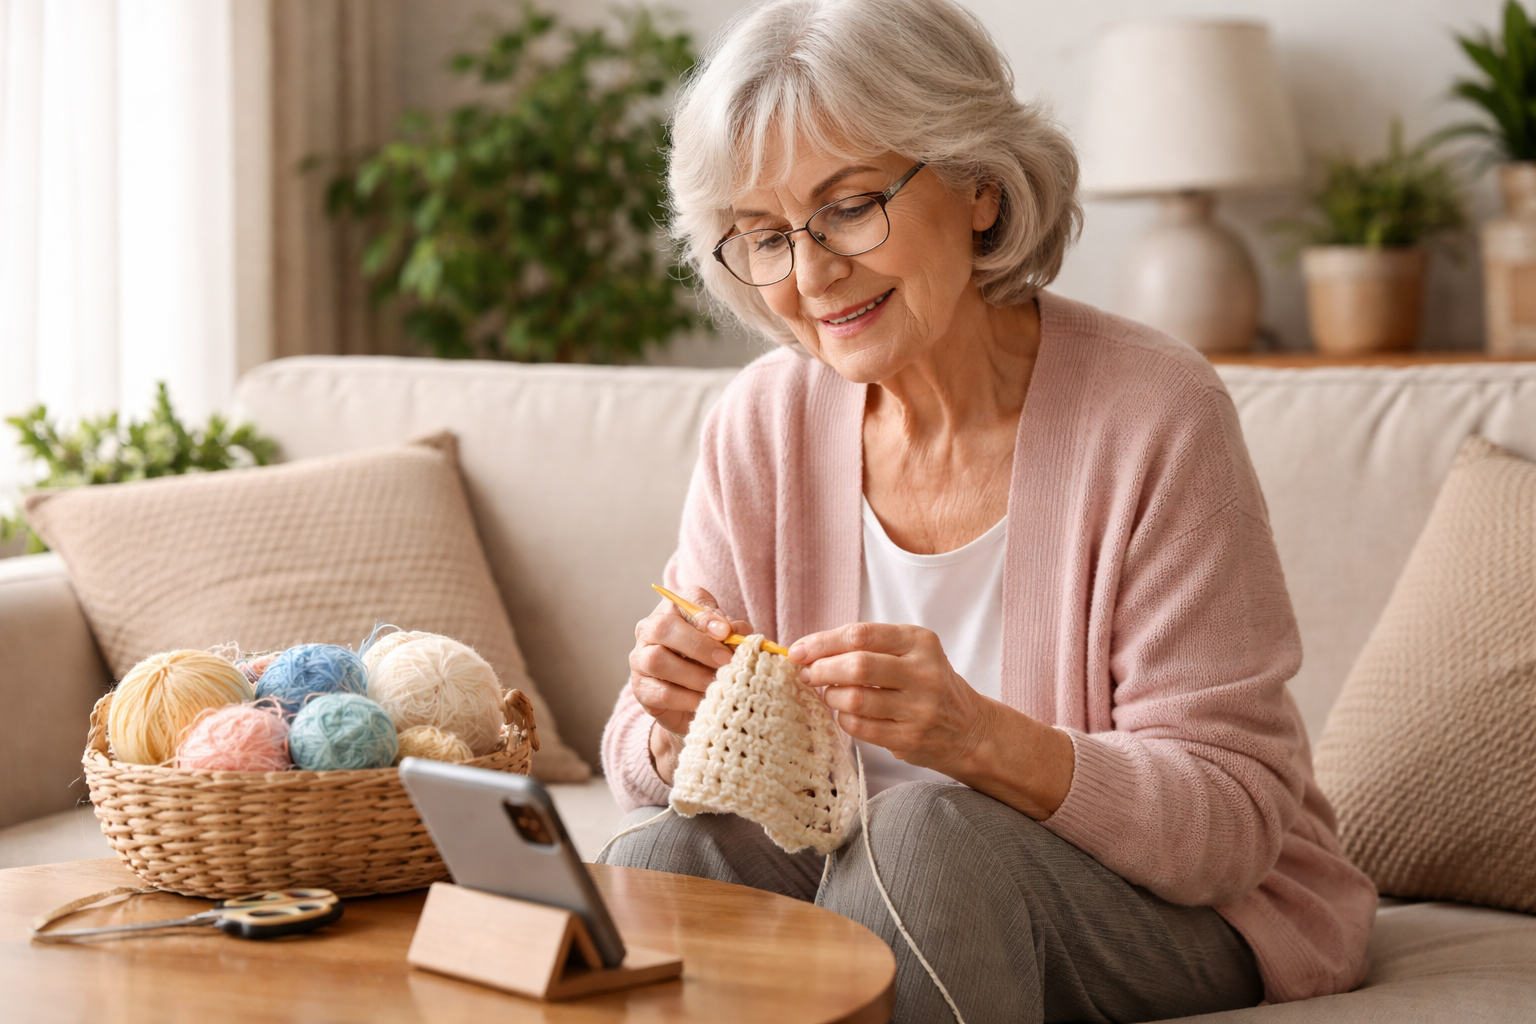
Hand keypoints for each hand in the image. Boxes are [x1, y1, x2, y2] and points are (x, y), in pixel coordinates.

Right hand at [629, 586, 751, 783]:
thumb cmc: (710, 662)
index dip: (706, 617)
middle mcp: (650, 629)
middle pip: (664, 628)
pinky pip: (661, 692)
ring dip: (692, 674)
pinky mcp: (641, 689)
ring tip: (715, 683)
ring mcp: (640, 659)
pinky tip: (704, 701)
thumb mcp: (726, 643)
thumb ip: (733, 634)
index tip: (726, 631)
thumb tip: (736, 634)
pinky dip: (686, 698)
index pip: (685, 602)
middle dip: (698, 644)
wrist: (692, 701)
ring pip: (658, 661)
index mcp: (673, 610)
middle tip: (725, 660)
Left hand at [789, 623, 989, 774]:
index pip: (861, 634)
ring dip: (831, 696)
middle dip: (822, 669)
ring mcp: (919, 708)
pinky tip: (847, 713)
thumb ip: (866, 647)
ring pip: (855, 699)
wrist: (969, 728)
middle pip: (857, 666)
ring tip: (830, 694)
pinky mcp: (910, 738)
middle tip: (808, 674)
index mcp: (919, 641)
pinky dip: (843, 718)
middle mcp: (923, 672)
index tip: (798, 651)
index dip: (822, 642)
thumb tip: (807, 652)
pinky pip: (860, 727)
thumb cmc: (924, 683)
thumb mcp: (909, 653)